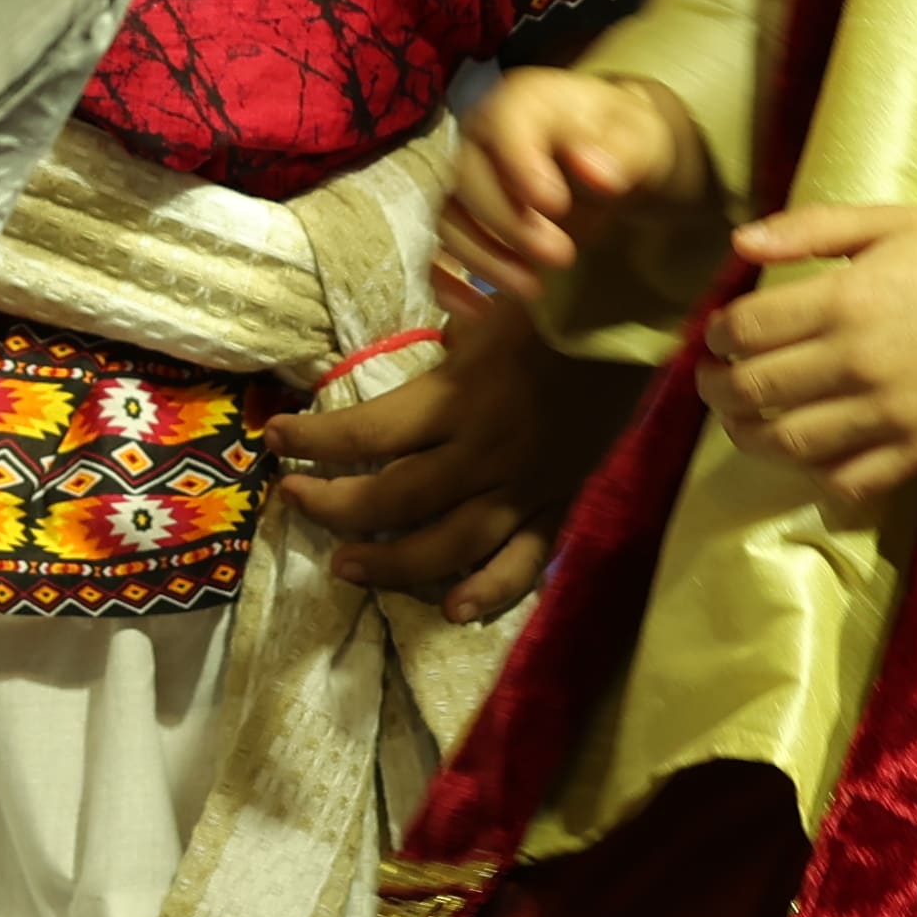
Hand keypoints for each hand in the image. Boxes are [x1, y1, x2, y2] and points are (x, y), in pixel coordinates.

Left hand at [264, 288, 644, 623]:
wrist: (641, 327)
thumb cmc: (558, 306)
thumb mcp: (487, 312)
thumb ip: (446, 347)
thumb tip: (413, 358)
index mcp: (458, 397)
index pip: (366, 433)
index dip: (313, 441)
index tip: (275, 438)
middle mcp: (483, 451)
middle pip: (393, 499)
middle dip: (334, 506)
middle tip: (297, 502)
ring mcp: (523, 487)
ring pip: (446, 544)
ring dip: (390, 564)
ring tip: (346, 569)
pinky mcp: (558, 505)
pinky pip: (521, 561)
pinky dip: (488, 591)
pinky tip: (452, 611)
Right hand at [438, 69, 708, 302]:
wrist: (612, 156)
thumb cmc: (623, 140)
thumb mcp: (640, 138)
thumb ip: (622, 151)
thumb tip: (597, 173)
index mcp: (524, 101)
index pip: (504, 123)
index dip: (519, 164)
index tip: (555, 204)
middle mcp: (481, 135)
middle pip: (466, 177)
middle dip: (509, 224)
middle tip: (562, 256)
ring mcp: (465, 179)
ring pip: (447, 219)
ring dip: (484, 259)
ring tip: (534, 288)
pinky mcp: (463, 220)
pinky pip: (435, 251)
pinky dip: (446, 283)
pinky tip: (478, 310)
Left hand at [705, 203, 916, 507]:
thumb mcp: (889, 221)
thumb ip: (810, 228)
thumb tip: (738, 244)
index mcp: (845, 299)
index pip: (747, 330)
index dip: (718, 335)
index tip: (719, 335)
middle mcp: (858, 361)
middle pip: (755, 391)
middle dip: (717, 389)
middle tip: (712, 381)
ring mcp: (889, 414)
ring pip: (789, 444)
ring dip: (748, 437)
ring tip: (742, 423)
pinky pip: (847, 481)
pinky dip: (812, 478)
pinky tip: (803, 456)